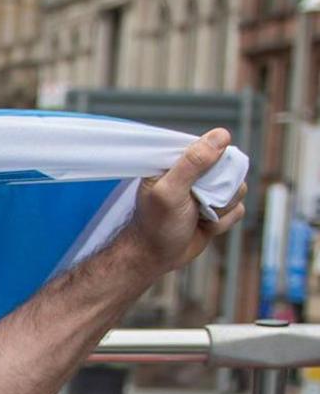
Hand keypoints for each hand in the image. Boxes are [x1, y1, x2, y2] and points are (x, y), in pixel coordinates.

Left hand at [121, 128, 246, 273]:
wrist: (155, 257)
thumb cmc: (155, 224)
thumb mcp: (170, 190)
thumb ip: (193, 163)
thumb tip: (221, 136)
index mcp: (177, 162)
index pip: (210, 145)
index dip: (214, 161)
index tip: (200, 181)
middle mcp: (195, 173)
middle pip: (230, 167)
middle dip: (221, 189)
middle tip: (199, 201)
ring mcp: (208, 191)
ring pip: (237, 189)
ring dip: (221, 208)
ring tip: (198, 216)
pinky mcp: (217, 209)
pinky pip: (238, 210)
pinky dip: (224, 222)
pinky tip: (204, 226)